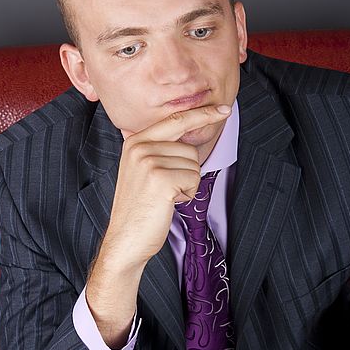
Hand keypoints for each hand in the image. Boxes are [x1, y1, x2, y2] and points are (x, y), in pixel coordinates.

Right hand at [85, 104, 230, 347]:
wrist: (126, 239)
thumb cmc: (141, 207)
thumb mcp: (143, 170)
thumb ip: (160, 149)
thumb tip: (191, 131)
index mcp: (136, 141)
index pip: (176, 119)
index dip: (202, 114)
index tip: (223, 110)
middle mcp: (140, 146)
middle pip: (190, 147)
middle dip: (187, 171)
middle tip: (166, 190)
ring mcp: (149, 162)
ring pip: (194, 164)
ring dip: (187, 184)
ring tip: (164, 197)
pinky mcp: (161, 179)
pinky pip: (194, 179)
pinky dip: (188, 194)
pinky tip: (169, 203)